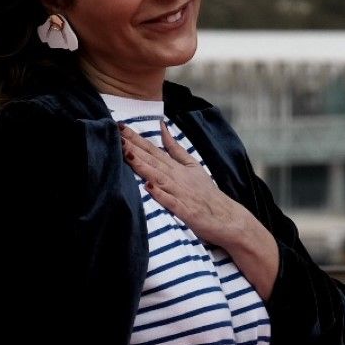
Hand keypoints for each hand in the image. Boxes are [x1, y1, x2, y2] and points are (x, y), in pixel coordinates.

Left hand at [120, 123, 280, 295]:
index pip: (153, 150)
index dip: (136, 139)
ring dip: (142, 166)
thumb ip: (175, 148)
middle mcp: (177, 177)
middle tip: (117, 134)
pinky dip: (160, 194)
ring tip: (127, 154)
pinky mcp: (185, 211)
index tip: (120, 127)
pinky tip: (148, 186)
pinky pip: (170, 201)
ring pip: (158, 177)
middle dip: (134, 147)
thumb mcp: (192, 165)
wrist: (227, 218)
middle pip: (152, 160)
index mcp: (176, 167)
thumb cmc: (206, 193)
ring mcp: (181, 193)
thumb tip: (163, 127)